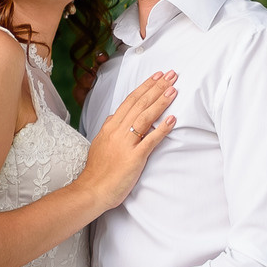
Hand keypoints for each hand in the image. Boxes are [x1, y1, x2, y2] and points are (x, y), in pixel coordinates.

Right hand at [75, 71, 177, 212]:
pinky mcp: (134, 158)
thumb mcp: (100, 143)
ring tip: (174, 91)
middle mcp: (117, 131)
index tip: (158, 76)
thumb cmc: (98, 170)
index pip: (130, 100)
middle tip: (172, 76)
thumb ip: (109, 129)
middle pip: (139, 104)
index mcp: (110, 126)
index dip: (145, 87)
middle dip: (157, 88)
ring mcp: (125, 144)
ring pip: (145, 117)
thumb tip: (115, 117)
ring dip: (160, 102)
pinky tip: (172, 119)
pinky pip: (150, 140)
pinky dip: (162, 129)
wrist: (93, 190)